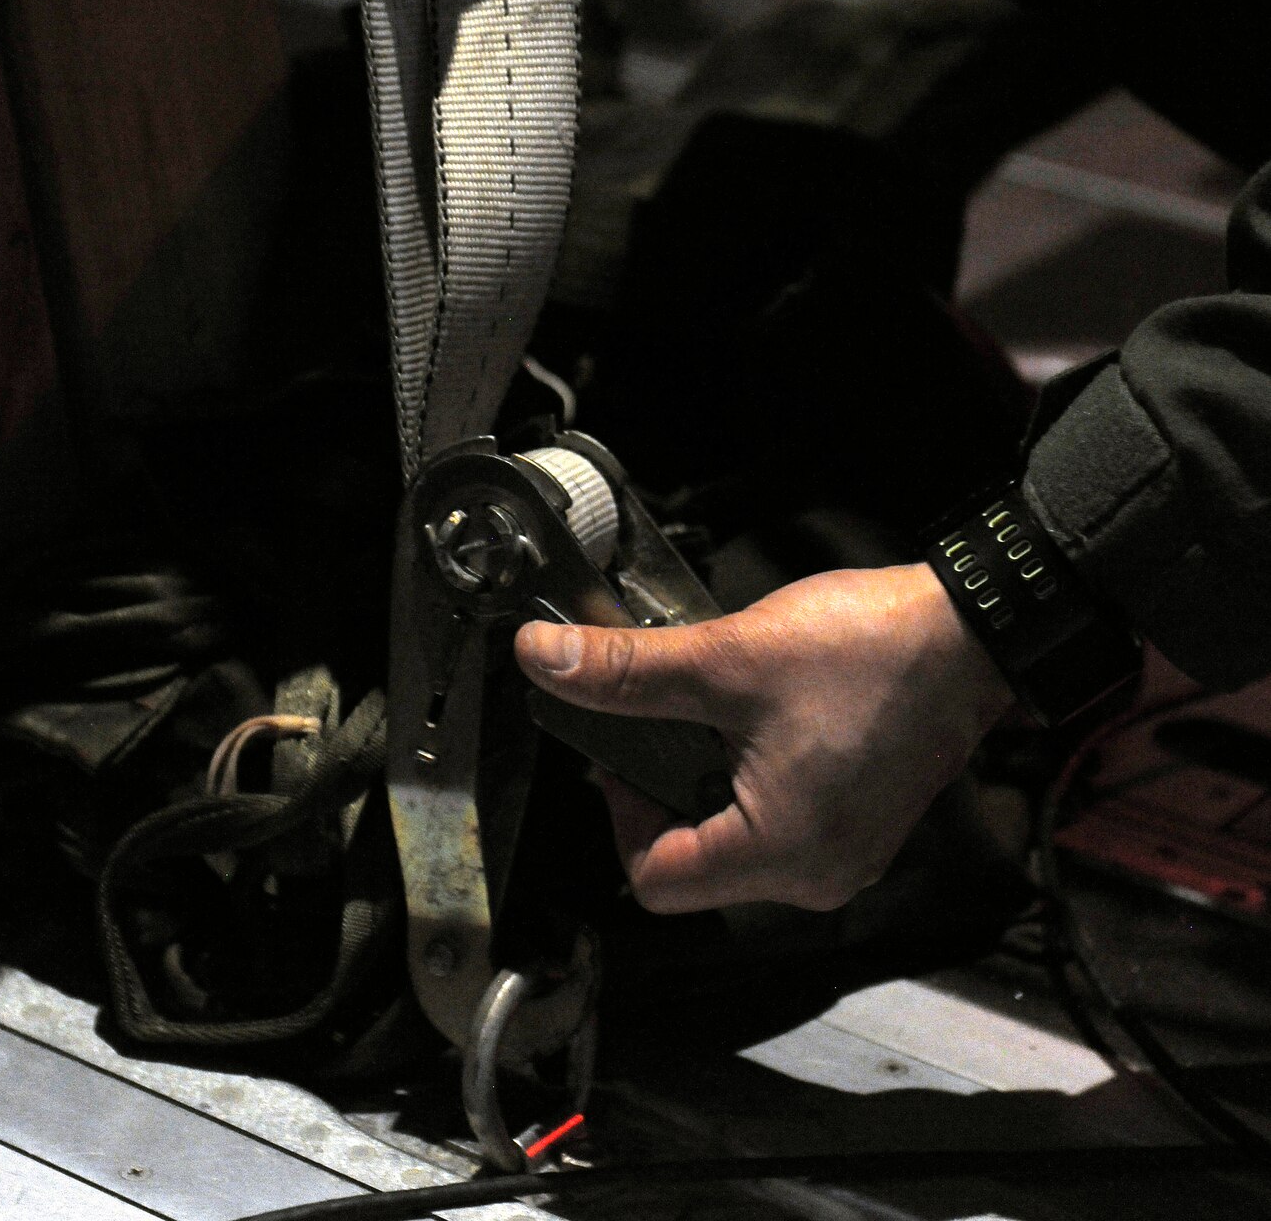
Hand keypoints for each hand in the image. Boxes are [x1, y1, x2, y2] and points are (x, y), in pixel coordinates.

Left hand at [515, 564, 1014, 913]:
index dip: (618, 810)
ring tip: (712, 708)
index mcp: (780, 856)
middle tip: (658, 717)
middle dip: (662, 791)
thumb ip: (627, 671)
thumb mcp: (727, 657)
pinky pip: (780, 826)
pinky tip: (756, 717)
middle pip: (693, 867)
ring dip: (706, 782)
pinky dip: (751, 781)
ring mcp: (845, 855)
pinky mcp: (862, 826)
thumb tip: (541, 661)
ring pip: (735, 844)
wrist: (969, 631)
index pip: (654, 879)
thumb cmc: (865, 651)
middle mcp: (815, 878)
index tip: (619, 742)